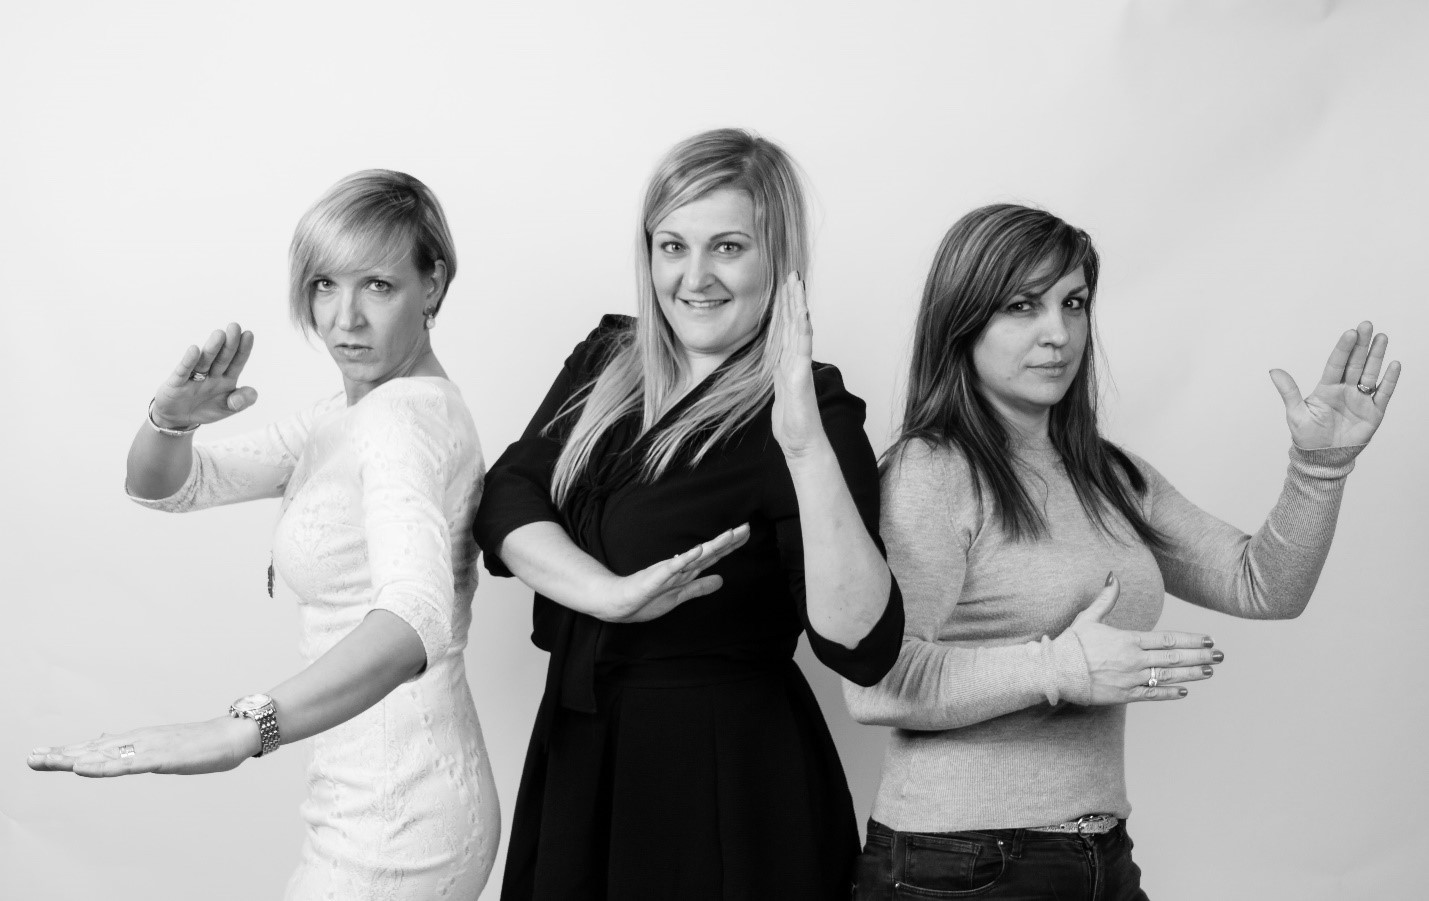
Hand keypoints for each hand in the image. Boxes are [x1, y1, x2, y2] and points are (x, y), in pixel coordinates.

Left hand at [28, 717, 259, 777]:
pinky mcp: (162, 757)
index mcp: (139, 740)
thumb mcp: (166, 748)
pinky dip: (101, 766)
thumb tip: (110, 741)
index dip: (67, 751)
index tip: (39, 755)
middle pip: (94, 748)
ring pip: (105, 754)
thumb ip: (139, 747)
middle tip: (30, 757)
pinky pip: (126, 764)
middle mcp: (139, 740)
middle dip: (61, 754)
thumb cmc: (204, 742)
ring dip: (74, 757)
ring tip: (46, 760)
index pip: (96, 747)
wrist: (235, 734)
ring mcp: (150, 747)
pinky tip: (83, 768)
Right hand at [150, 322, 258, 429]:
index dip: (243, 349)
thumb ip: (242, 402)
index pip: (236, 362)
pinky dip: (189, 361)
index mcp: (226, 378)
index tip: (248, 334)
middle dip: (229, 343)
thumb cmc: (205, 409)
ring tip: (219, 335)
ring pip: (205, 361)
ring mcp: (194, 377)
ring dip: (212, 349)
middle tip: (234, 326)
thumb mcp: (227, 409)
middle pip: (222, 358)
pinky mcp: (177, 383)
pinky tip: (194, 350)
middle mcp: (211, 374)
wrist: (178, 419)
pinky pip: (184, 371)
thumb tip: (252, 394)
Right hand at [599, 524, 750, 622]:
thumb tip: (721, 581)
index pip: (713, 555)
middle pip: (710, 552)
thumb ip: (699, 587)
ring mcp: (669, 571)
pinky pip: (674, 567)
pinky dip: (687, 558)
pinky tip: (699, 550)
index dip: (731, 545)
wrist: (620, 604)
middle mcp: (681, 567)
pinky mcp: (656, 577)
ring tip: (730, 534)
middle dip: (729, 540)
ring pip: (696, 556)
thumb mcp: (680, 596)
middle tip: (747, 527)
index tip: (746, 532)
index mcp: (687, 571)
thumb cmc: (646, 600)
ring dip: (713, 545)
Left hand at [770, 273, 828, 459]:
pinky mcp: (801, 377)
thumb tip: (778, 365)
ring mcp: (800, 367)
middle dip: (793, 298)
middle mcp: (796, 361)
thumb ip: (781, 375)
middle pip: (794, 323)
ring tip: (797, 284)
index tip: (784, 286)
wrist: (802, 444)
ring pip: (799, 330)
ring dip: (798, 305)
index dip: (786, 307)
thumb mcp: (781, 392)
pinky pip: (801, 349)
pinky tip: (802, 313)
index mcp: (788, 363)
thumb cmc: (793, 423)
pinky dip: (802, 329)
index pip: (787, 329)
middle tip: (792, 274)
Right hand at [1064, 575, 1222, 703]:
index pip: (1168, 640)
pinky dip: (1169, 693)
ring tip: (1209, 672)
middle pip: (1174, 659)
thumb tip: (1113, 576)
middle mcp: (1134, 660)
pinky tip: (1184, 692)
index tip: (1208, 639)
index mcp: (1129, 639)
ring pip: (1168, 677)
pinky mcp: (1124, 695)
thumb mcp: (1088, 617)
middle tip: (1219, 656)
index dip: (1191, 640)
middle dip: (1200, 656)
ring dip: (1191, 674)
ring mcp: (1131, 679)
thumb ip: (1106, 598)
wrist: (1056, 671)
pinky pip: (1152, 694)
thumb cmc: (1072, 643)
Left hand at [1269, 321, 1399, 449]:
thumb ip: (1289, 391)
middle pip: (1355, 363)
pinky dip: (1389, 380)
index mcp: (1326, 388)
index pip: (1336, 364)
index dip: (1343, 348)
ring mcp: (1361, 400)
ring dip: (1376, 356)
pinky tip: (1394, 364)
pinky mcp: (1374, 412)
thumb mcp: (1296, 413)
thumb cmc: (1307, 436)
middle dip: (1361, 345)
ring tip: (1382, 337)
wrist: (1323, 458)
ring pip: (1370, 373)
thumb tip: (1273, 371)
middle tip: (1367, 325)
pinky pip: (1383, 393)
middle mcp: (1345, 390)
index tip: (1350, 332)